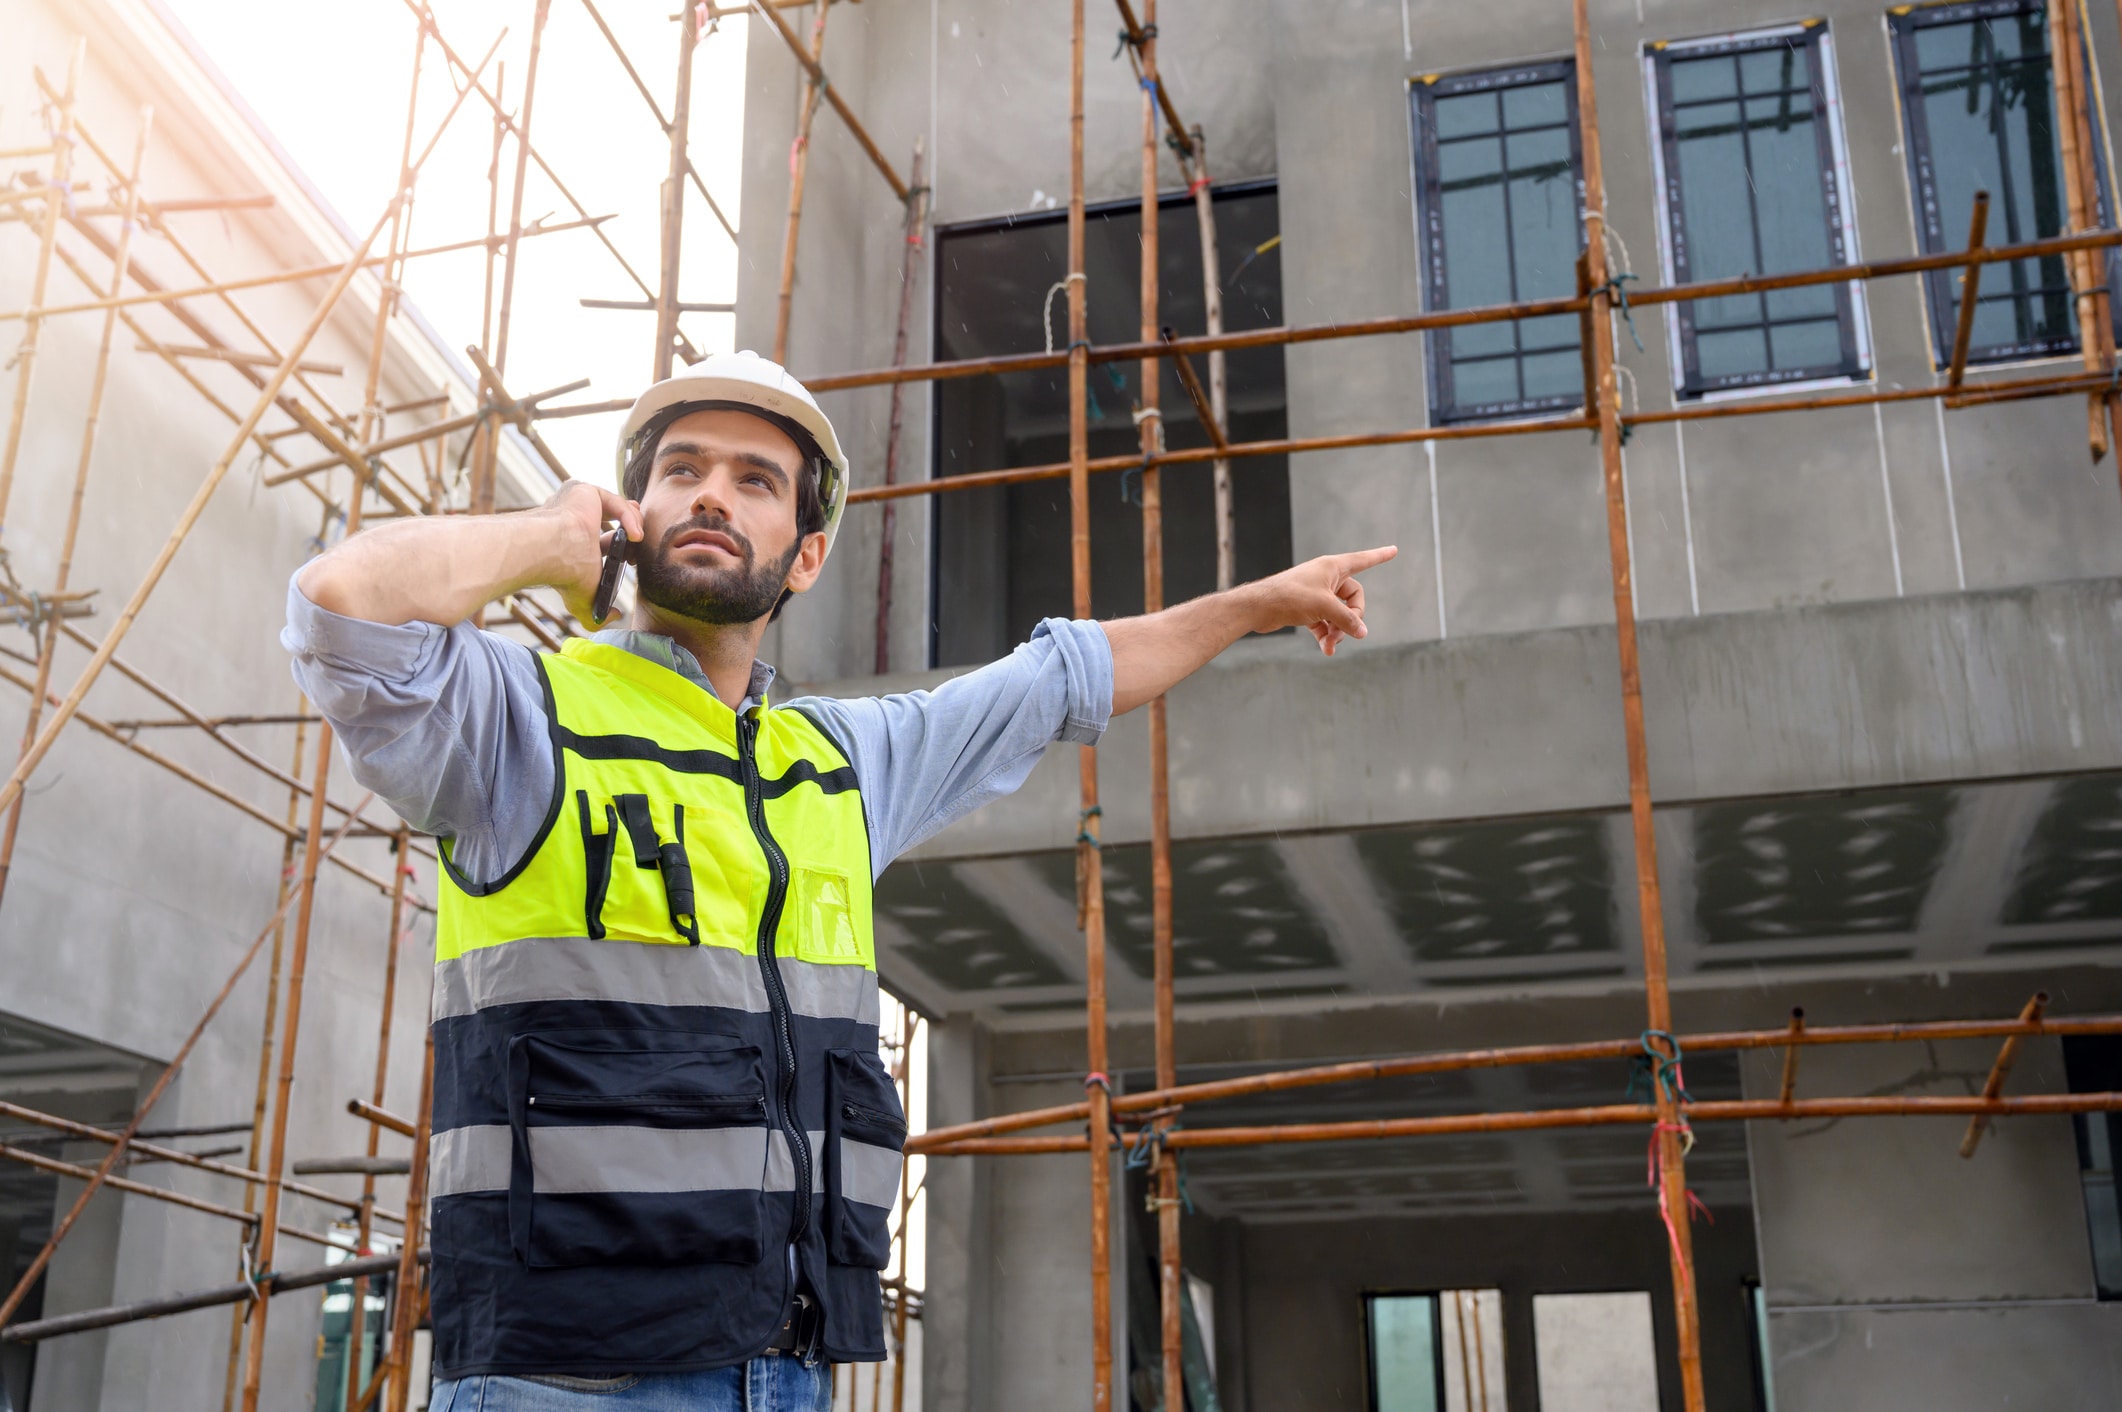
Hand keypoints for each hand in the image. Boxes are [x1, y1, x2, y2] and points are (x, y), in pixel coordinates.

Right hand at [542, 481, 643, 627]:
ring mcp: (578, 504)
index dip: (624, 548)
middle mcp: (574, 519)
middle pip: (614, 520)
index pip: (603, 540)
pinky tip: (635, 534)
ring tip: (638, 540)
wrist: (550, 552)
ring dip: (634, 524)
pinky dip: (630, 517)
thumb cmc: (562, 575)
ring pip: (619, 508)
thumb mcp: (585, 600)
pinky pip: (616, 502)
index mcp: (573, 541)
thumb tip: (616, 617)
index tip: (633, 561)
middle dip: (631, 531)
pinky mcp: (585, 492)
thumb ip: (600, 613)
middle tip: (638, 547)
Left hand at [1245, 546, 1397, 654]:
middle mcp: (1326, 577)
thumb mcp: (1324, 607)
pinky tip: (1325, 649)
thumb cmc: (1290, 597)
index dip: (1379, 556)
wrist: (1258, 607)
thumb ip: (1347, 620)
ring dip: (1337, 631)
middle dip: (1351, 619)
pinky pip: (1324, 622)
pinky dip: (1326, 635)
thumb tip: (1363, 633)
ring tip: (1331, 646)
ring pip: (1338, 613)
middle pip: (1353, 598)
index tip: (1394, 550)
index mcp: (1332, 567)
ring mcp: (1316, 593)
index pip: (1363, 560)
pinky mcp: (1306, 608)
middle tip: (1343, 632)